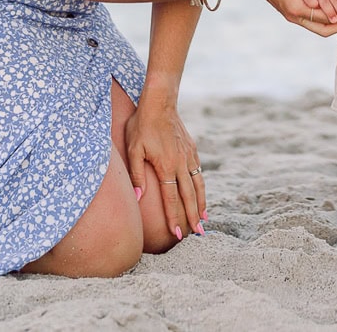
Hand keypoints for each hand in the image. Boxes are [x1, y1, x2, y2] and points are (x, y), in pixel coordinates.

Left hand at [124, 97, 204, 240]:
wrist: (160, 103)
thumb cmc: (141, 126)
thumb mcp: (133, 149)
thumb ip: (137, 174)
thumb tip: (139, 197)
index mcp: (166, 166)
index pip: (171, 198)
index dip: (174, 217)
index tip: (176, 233)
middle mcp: (181, 164)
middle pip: (189, 196)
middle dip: (192, 217)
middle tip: (197, 234)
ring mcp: (189, 156)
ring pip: (198, 185)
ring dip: (200, 204)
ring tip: (203, 219)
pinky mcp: (191, 149)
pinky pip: (198, 173)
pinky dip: (201, 187)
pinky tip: (200, 195)